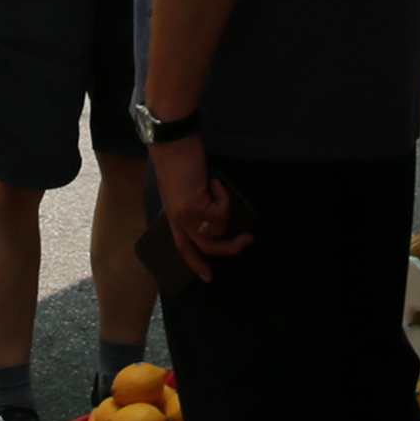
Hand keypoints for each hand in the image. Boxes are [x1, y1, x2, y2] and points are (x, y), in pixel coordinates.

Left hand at [150, 134, 250, 283]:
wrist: (172, 143)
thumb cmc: (181, 160)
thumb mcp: (187, 188)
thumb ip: (197, 205)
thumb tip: (218, 220)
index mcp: (173, 216)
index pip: (183, 247)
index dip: (195, 263)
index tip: (208, 277)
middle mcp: (176, 220)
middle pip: (205, 248)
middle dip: (229, 249)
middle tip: (247, 240)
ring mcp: (183, 216)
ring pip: (217, 231)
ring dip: (225, 210)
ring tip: (216, 187)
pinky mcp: (192, 208)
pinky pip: (221, 212)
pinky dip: (223, 196)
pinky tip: (211, 180)